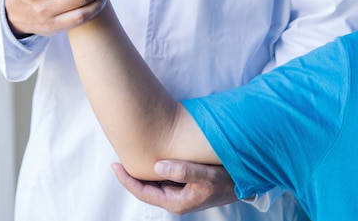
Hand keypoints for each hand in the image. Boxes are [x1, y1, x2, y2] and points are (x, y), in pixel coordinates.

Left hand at [111, 160, 237, 213]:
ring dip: (142, 172)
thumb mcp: (205, 175)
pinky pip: (162, 179)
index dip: (127, 179)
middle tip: (117, 158)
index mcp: (176, 201)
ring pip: (153, 183)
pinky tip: (150, 158)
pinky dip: (153, 169)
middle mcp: (174, 199)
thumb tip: (157, 166)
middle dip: (130, 175)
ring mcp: (178, 193)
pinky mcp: (183, 186)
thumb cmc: (225, 180)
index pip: (143, 192)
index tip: (115, 165)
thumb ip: (182, 170)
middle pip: (144, 189)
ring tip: (129, 156)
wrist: (241, 184)